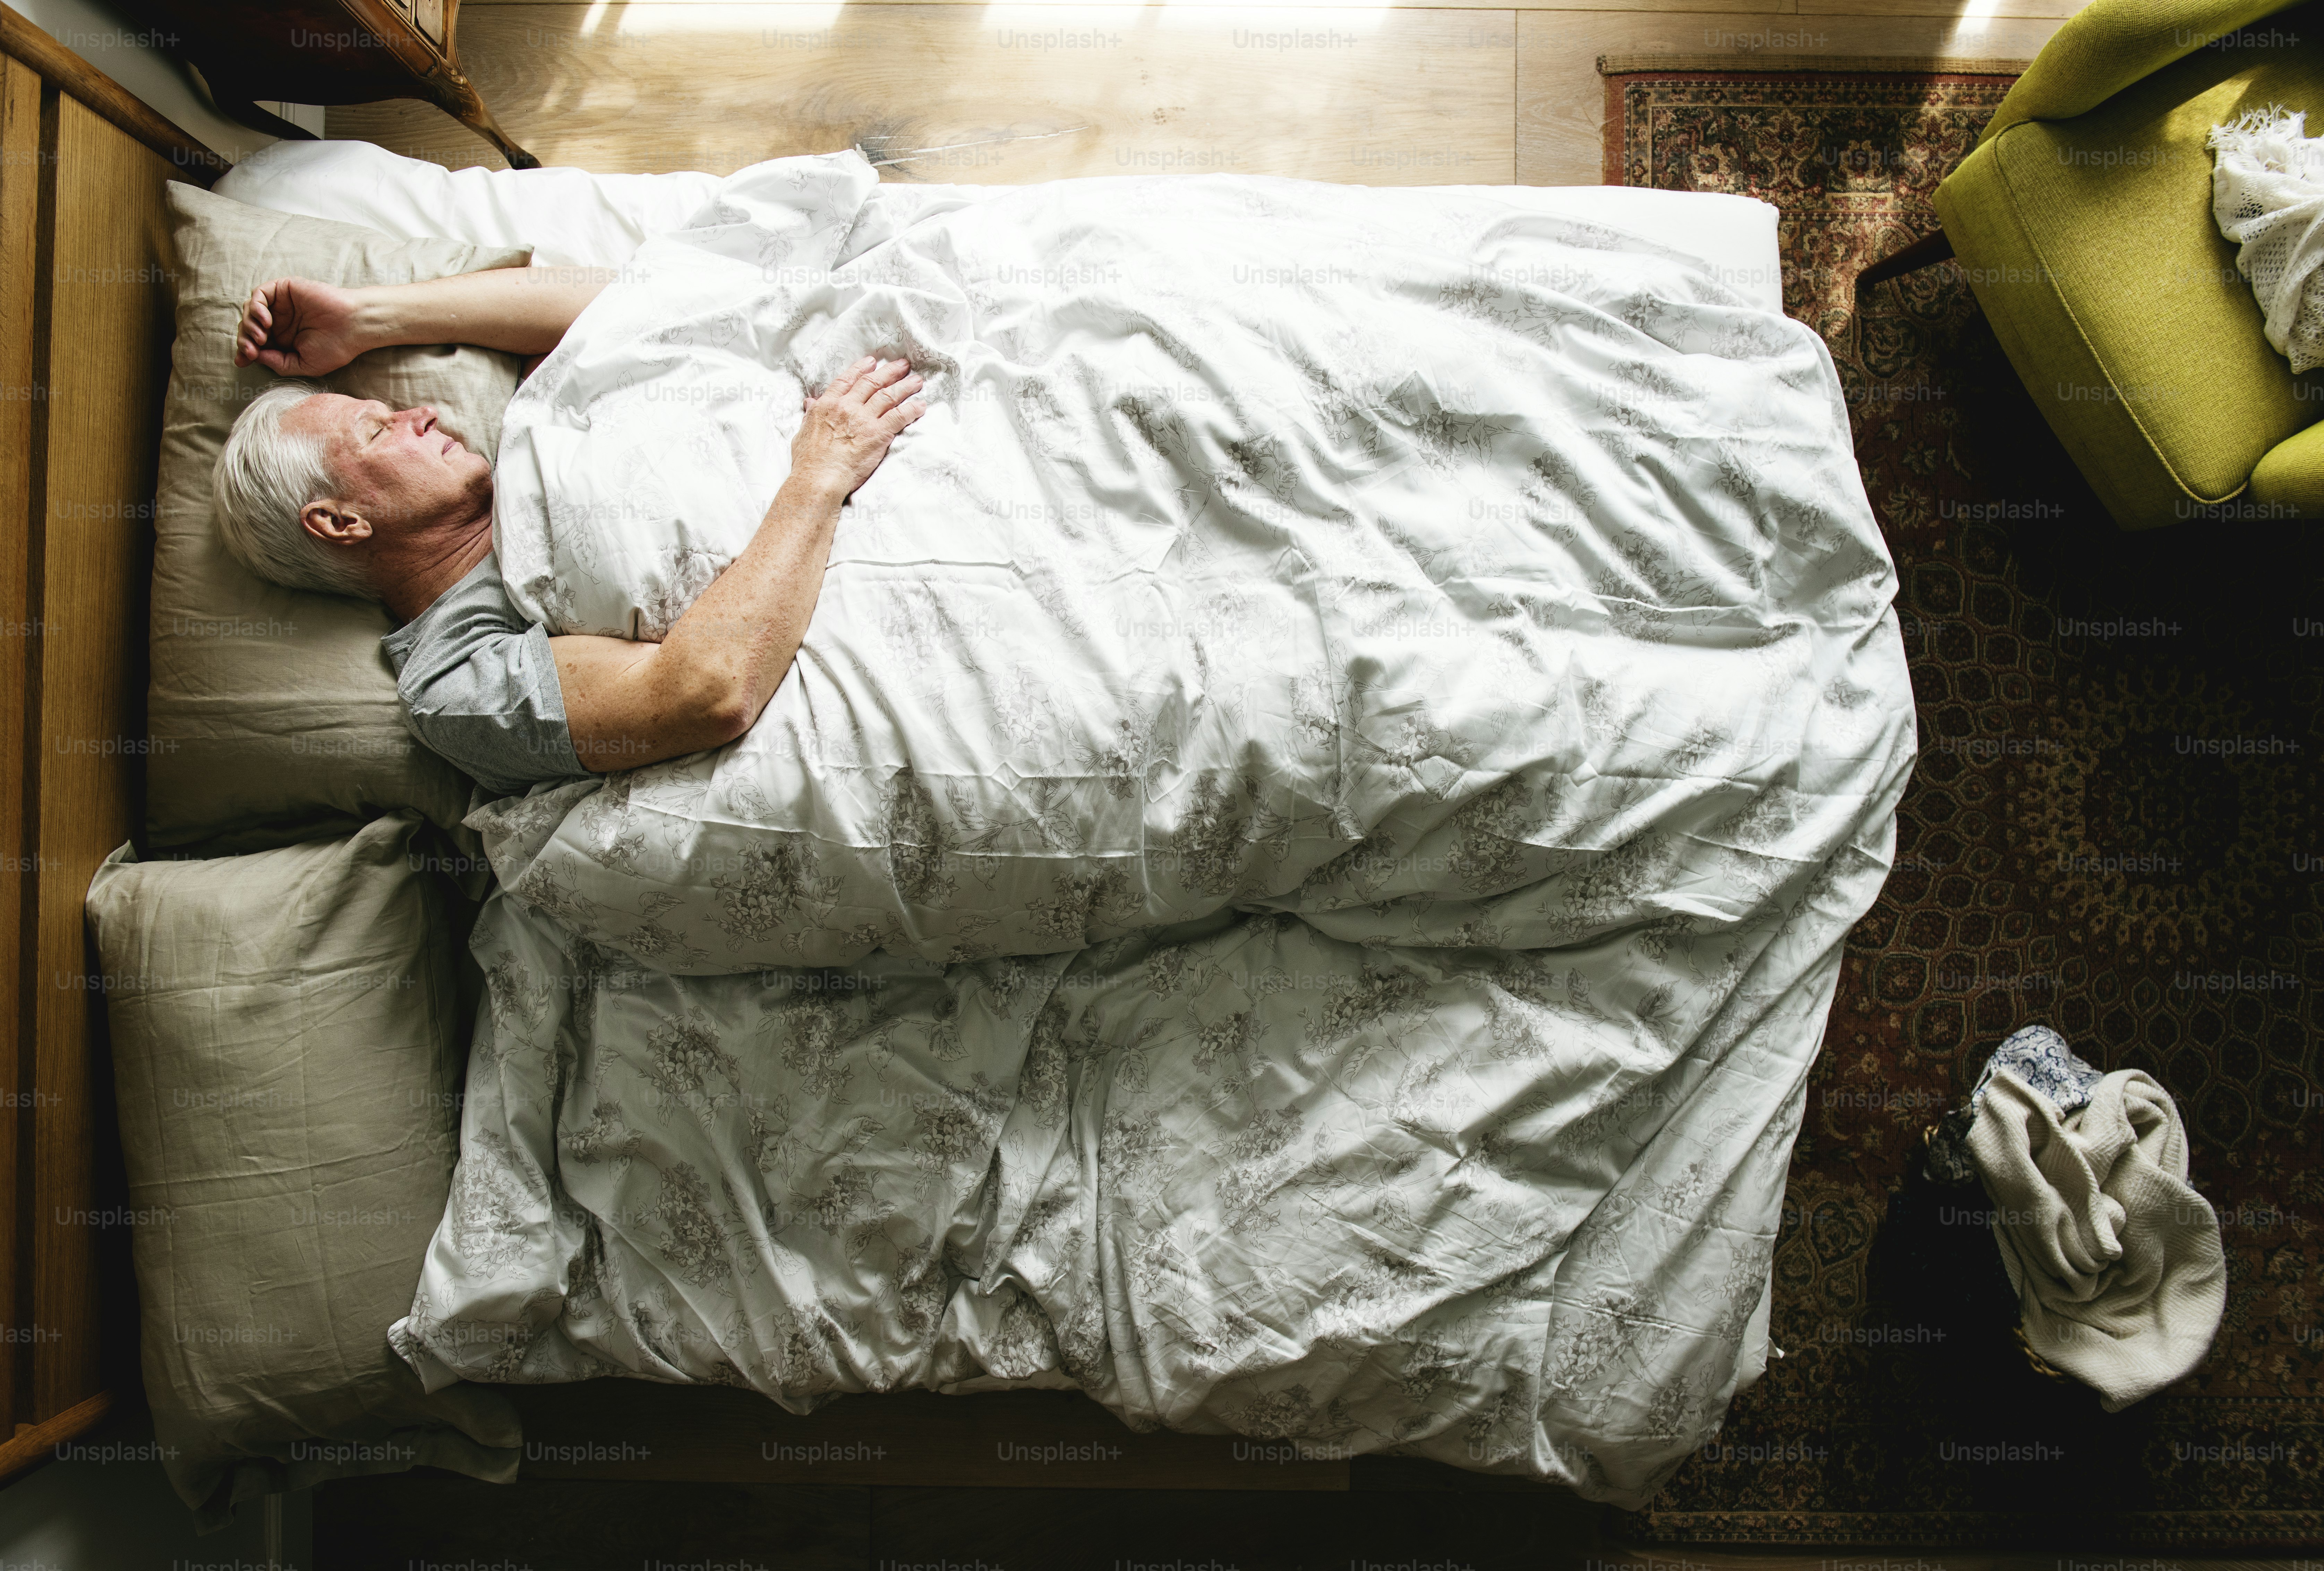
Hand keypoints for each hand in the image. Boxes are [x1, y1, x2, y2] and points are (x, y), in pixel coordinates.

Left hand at [234, 277, 370, 375]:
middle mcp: (280, 321)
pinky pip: (259, 294)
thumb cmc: (335, 347)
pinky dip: (256, 307)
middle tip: (251, 351)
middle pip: (248, 326)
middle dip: (244, 340)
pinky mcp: (284, 289)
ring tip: (261, 337)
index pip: (255, 342)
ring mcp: (281, 304)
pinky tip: (266, 321)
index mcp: (284, 339)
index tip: (242, 361)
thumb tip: (255, 356)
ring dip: (249, 325)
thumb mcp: (304, 365)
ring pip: (250, 310)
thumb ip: (278, 363)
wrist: (354, 326)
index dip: (245, 351)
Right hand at [788, 356, 926, 499]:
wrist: (818, 478)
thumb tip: (810, 402)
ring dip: (905, 387)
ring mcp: (863, 419)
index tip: (872, 361)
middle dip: (889, 372)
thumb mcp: (803, 431)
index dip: (861, 368)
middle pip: (872, 383)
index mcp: (828, 404)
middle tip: (903, 365)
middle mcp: (847, 407)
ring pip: (888, 396)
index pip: (847, 379)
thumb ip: (810, 414)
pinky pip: (899, 416)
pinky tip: (921, 406)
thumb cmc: (808, 461)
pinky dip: (911, 409)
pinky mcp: (877, 434)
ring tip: (917, 381)